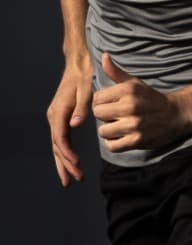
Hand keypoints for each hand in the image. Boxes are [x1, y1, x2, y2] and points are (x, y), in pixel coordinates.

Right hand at [46, 58, 92, 186]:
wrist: (79, 64)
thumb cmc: (84, 75)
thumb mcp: (85, 89)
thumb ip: (81, 106)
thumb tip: (74, 125)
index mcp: (59, 111)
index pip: (60, 137)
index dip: (67, 153)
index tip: (76, 164)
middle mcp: (54, 117)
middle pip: (57, 146)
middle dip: (65, 164)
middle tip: (75, 179)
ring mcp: (56, 119)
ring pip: (57, 146)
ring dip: (63, 163)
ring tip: (70, 180)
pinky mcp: (61, 119)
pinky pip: (61, 141)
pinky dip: (64, 154)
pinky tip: (70, 165)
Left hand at [92, 53, 188, 154]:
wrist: (176, 114)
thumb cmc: (151, 98)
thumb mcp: (135, 83)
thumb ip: (116, 72)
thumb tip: (103, 56)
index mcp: (128, 90)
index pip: (97, 98)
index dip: (102, 102)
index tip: (112, 104)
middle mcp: (130, 106)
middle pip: (98, 114)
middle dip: (105, 116)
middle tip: (116, 116)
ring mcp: (134, 124)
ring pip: (103, 131)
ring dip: (109, 131)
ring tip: (120, 126)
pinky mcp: (137, 140)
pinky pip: (112, 145)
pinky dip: (115, 143)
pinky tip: (123, 136)